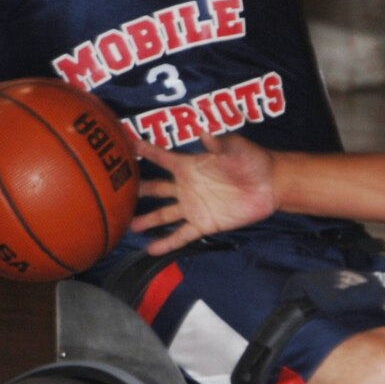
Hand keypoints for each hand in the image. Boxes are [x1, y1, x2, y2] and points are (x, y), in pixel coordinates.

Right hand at [130, 131, 278, 251]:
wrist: (270, 185)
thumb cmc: (252, 161)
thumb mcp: (235, 148)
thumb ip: (219, 144)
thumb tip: (204, 133)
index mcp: (190, 166)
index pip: (162, 158)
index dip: (145, 151)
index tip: (125, 146)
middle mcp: (186, 186)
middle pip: (157, 189)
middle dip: (138, 190)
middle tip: (114, 192)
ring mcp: (193, 207)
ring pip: (164, 215)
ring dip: (147, 220)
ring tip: (128, 225)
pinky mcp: (204, 223)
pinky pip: (182, 235)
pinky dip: (167, 243)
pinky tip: (151, 250)